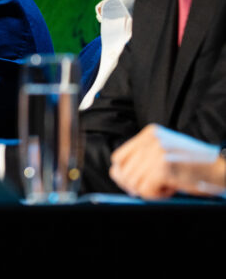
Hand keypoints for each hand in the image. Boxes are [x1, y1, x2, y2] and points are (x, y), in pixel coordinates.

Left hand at [110, 124, 225, 198]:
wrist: (223, 170)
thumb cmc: (195, 168)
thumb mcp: (165, 156)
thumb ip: (140, 161)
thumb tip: (115, 174)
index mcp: (150, 134)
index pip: (118, 158)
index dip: (125, 174)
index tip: (141, 183)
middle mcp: (151, 139)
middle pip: (123, 172)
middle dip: (139, 185)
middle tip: (162, 184)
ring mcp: (157, 152)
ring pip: (133, 183)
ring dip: (151, 190)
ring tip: (170, 183)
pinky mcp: (163, 167)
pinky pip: (146, 190)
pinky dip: (158, 195)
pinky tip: (174, 187)